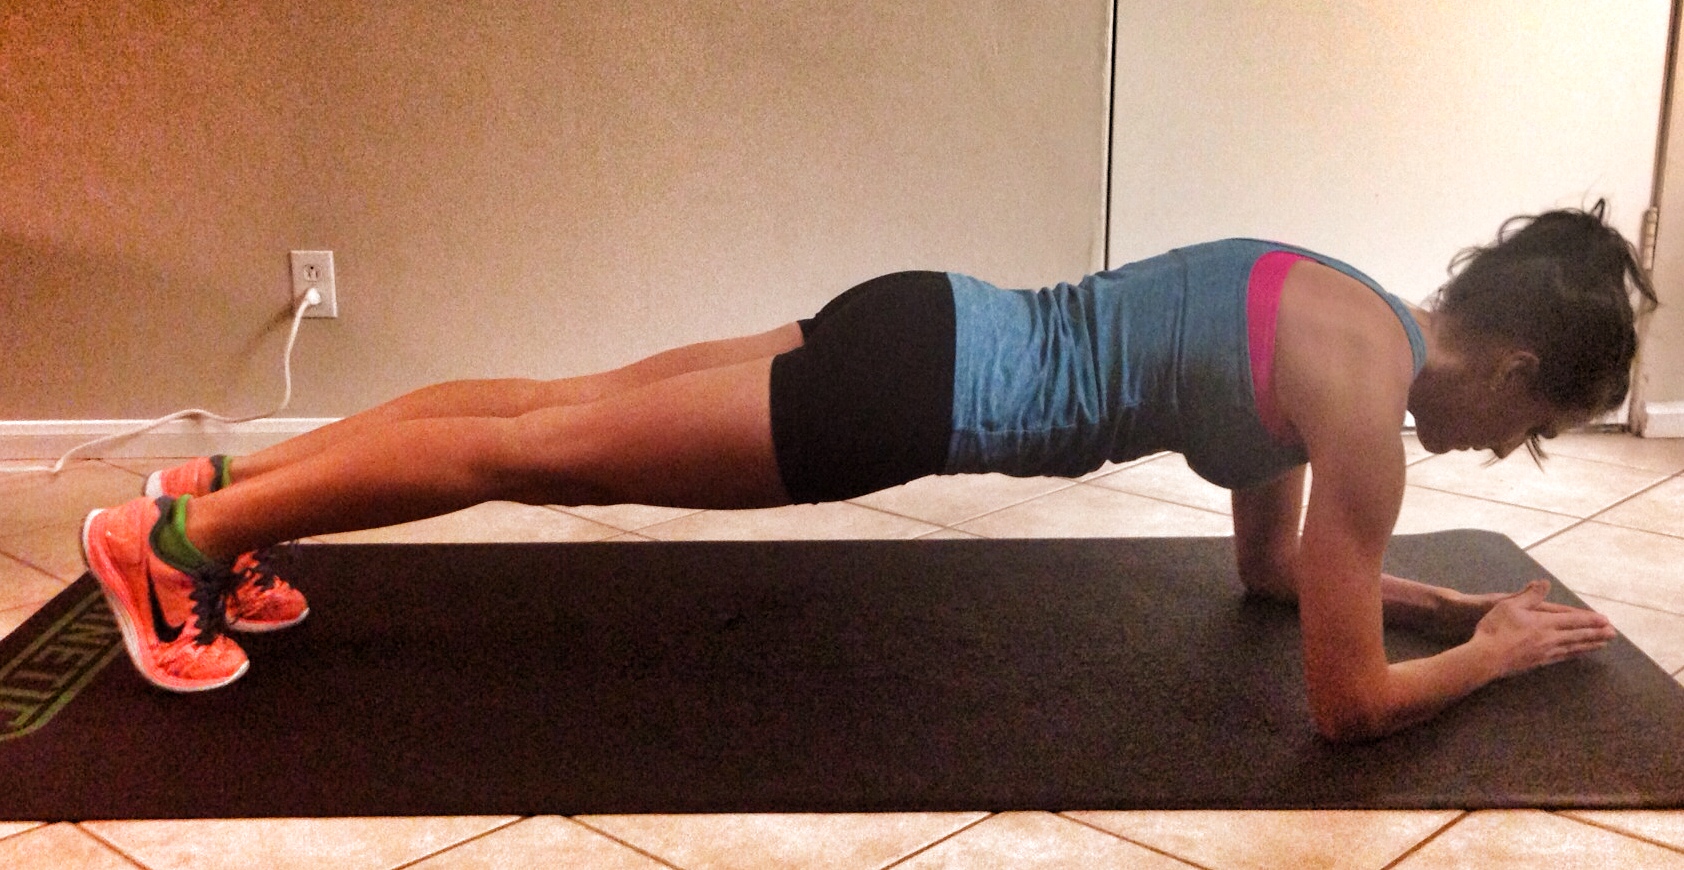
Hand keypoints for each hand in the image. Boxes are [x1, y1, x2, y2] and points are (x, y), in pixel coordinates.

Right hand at [1472, 580, 1617, 677]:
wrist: (1486, 658)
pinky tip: (1577, 654)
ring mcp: (1546, 652)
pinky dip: (1575, 654)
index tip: (1606, 620)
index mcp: (1545, 622)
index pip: (1573, 620)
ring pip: (1574, 648)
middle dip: (1597, 634)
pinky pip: (1563, 657)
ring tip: (1602, 645)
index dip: (1590, 620)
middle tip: (1613, 634)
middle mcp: (1550, 638)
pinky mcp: (1539, 662)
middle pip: (1579, 635)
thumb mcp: (1510, 605)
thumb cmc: (1496, 629)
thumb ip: (1530, 595)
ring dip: (1590, 645)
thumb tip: (1546, 582)